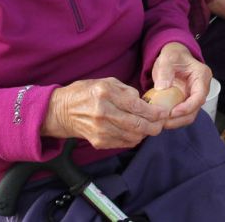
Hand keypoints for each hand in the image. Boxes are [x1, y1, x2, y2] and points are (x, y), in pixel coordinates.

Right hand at [42, 77, 169, 149]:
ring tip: (149, 126)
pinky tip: (136, 132)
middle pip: (138, 125)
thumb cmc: (86, 93)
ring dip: (145, 133)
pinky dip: (133, 139)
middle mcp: (104, 112)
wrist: (61, 111)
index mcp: (106, 93)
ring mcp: (101, 129)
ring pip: (133, 137)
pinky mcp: (99, 141)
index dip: (155, 112)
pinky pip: (124, 143)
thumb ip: (127, 91)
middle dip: (155, 126)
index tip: (164, 112)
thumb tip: (145, 102)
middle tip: (161, 123)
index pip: (137, 106)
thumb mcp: (107, 82)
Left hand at [151, 42, 211, 129]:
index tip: (172, 113)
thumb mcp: (168, 57)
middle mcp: (201, 88)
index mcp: (202, 76)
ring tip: (160, 123)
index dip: (188, 107)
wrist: (173, 57)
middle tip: (163, 122)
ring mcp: (194, 96)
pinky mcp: (186, 101)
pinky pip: (181, 114)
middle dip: (180, 119)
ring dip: (175, 122)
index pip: (199, 96)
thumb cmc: (173, 55)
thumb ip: (165, 70)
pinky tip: (160, 119)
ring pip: (189, 115)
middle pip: (195, 109)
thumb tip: (162, 88)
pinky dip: (172, 119)